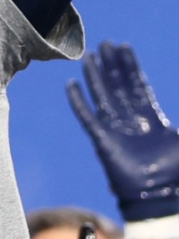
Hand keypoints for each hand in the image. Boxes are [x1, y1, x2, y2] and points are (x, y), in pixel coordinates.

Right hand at [67, 41, 178, 219]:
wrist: (159, 194)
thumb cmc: (176, 172)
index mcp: (151, 117)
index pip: (138, 85)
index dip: (131, 66)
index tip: (124, 47)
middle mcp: (131, 119)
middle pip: (119, 85)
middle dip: (113, 64)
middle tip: (105, 44)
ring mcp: (116, 128)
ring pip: (103, 95)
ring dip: (96, 76)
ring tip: (90, 56)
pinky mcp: (102, 140)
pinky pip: (87, 117)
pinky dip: (79, 101)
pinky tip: (71, 85)